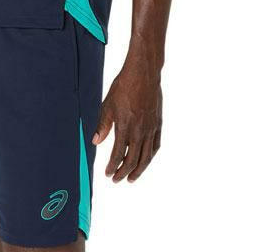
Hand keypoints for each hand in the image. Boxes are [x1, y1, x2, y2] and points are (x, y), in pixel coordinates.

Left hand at [92, 60, 161, 181]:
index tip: (107, 174)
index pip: (118, 154)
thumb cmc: (123, 87)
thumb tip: (95, 142)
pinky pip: (156, 146)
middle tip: (117, 179)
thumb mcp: (108, 104)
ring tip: (131, 178)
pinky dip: (150, 157)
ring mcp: (151, 129)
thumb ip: (103, 125)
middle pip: (133, 160)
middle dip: (123, 172)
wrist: (143, 74)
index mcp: (125, 127)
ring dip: (138, 170)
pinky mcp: (158, 124)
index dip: (112, 166)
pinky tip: (145, 160)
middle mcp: (140, 131)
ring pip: (146, 157)